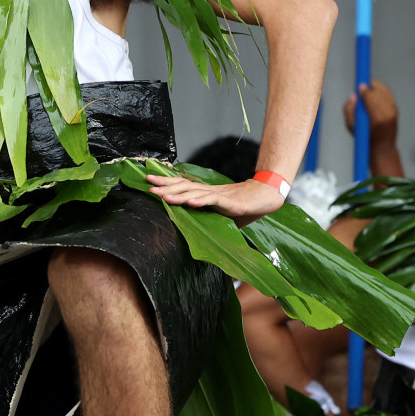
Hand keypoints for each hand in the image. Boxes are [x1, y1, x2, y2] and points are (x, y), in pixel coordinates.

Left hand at [148, 172, 284, 225]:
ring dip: (178, 194)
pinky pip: (213, 200)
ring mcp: (219, 195)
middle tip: (148, 185)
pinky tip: (190, 202)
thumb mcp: (221, 215)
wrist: (266, 197)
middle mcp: (209, 192)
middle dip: (165, 186)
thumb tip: (197, 232)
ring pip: (195, 193)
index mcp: (206, 193)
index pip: (183, 186)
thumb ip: (209, 219)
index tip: (150, 183)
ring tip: (163, 196)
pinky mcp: (230, 202)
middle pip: (184, 187)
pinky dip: (201, 201)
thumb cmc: (244, 206)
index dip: (166, 183)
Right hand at [343, 81, 398, 140]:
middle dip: (370, 86)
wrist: (383, 147)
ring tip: (367, 89)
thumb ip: (349, 110)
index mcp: (378, 119)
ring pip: (385, 91)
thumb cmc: (366, 138)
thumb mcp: (352, 127)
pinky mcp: (396, 109)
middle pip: (379, 91)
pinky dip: (381, 91)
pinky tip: (374, 93)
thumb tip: (353, 96)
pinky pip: (388, 94)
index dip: (365, 89)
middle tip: (361, 86)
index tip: (359, 86)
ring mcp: (394, 111)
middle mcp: (389, 113)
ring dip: (376, 87)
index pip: (372, 97)